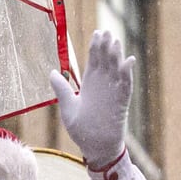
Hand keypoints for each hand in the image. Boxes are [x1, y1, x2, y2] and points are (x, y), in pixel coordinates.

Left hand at [50, 29, 133, 171]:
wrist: (95, 147)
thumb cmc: (81, 130)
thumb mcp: (67, 108)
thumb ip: (62, 90)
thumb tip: (52, 72)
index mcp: (90, 85)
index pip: (94, 61)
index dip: (95, 47)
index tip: (96, 33)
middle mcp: (103, 86)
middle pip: (106, 61)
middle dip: (106, 47)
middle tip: (106, 32)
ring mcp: (113, 93)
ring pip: (116, 70)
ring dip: (116, 56)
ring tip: (115, 42)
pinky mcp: (121, 102)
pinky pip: (126, 85)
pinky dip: (127, 73)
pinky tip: (128, 61)